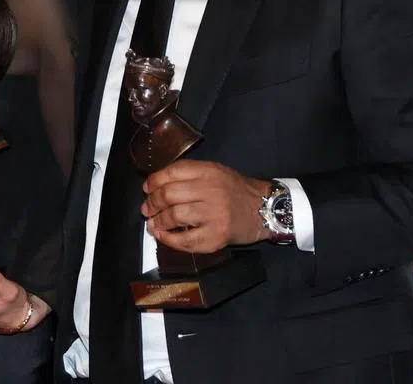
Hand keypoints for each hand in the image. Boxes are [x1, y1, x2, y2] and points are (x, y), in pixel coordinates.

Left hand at [141, 160, 269, 252]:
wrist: (265, 209)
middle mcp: (211, 191)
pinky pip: (186, 240)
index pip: (173, 172)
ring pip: (174, 216)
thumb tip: (155, 185)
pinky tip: (162, 236)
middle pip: (169, 195)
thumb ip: (189, 174)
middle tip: (147, 209)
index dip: (154, 181)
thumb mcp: (215, 172)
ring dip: (158, 221)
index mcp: (208, 172)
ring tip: (153, 223)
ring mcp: (214, 215)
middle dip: (152, 203)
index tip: (147, 189)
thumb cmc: (235, 190)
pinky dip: (169, 239)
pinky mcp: (217, 236)